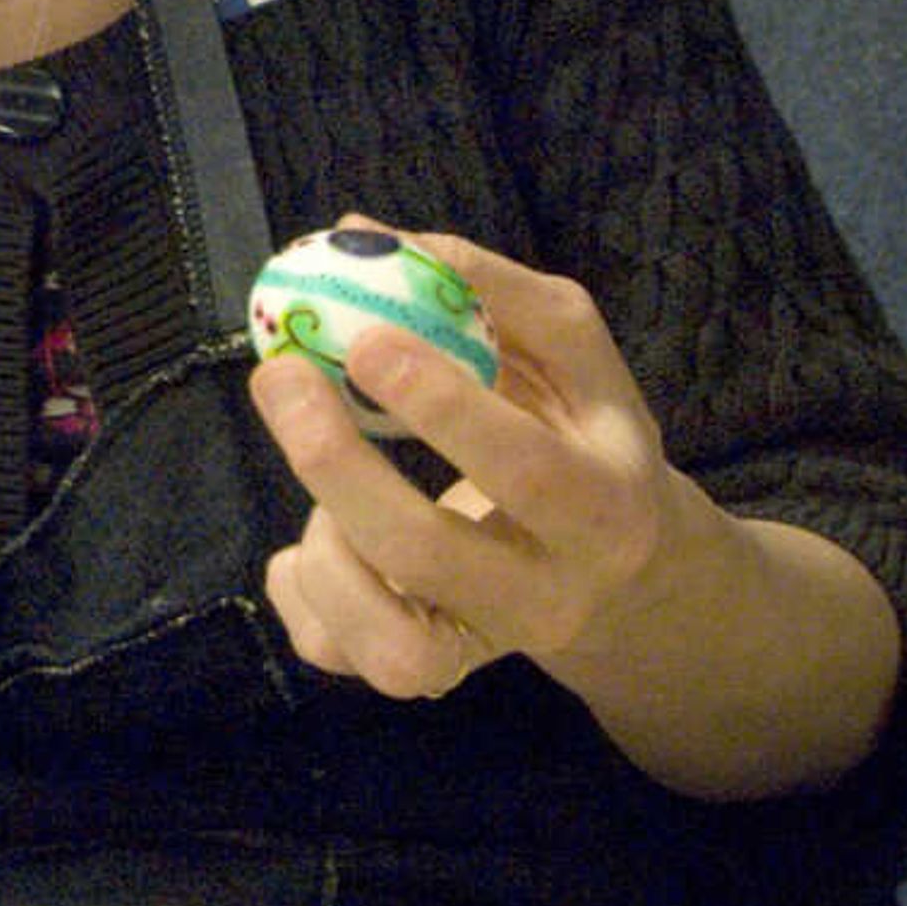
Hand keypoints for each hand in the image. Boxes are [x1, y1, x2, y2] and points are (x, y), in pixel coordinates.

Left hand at [249, 227, 705, 702]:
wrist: (625, 578)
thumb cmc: (582, 438)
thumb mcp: (572, 354)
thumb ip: (485, 291)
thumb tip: (359, 232)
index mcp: (606, 510)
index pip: (527, 469)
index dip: (443, 406)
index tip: (365, 336)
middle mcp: (549, 598)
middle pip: (428, 553)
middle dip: (336, 463)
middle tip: (281, 375)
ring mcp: (481, 651)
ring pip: (381, 637)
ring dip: (323, 540)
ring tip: (324, 481)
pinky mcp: (422, 673)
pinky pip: (335, 654)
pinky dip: (299, 593)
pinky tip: (310, 544)